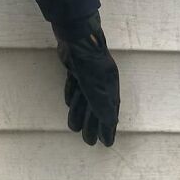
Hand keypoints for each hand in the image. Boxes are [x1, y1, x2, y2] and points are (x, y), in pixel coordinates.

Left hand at [56, 14, 119, 145]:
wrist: (76, 35)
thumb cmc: (89, 62)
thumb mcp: (96, 87)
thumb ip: (102, 105)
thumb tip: (111, 123)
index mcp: (110, 89)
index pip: (110, 114)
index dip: (108, 129)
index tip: (106, 143)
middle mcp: (102, 84)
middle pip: (97, 110)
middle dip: (93, 126)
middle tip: (89, 141)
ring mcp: (89, 76)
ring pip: (85, 100)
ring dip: (80, 115)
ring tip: (74, 129)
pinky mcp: (76, 69)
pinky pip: (76, 88)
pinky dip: (72, 97)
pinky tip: (68, 104)